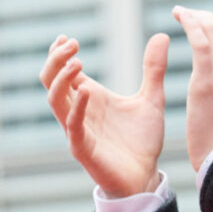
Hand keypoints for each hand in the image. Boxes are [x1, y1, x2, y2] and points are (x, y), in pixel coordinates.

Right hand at [40, 33, 168, 197]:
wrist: (145, 176)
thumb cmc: (142, 141)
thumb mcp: (151, 98)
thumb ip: (153, 69)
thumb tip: (162, 35)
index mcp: (89, 99)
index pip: (62, 72)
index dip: (59, 54)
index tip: (67, 37)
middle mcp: (78, 112)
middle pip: (50, 82)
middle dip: (56, 61)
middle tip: (71, 44)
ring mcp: (77, 130)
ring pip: (54, 101)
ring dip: (61, 79)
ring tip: (77, 62)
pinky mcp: (83, 148)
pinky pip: (72, 125)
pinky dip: (77, 107)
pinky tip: (87, 90)